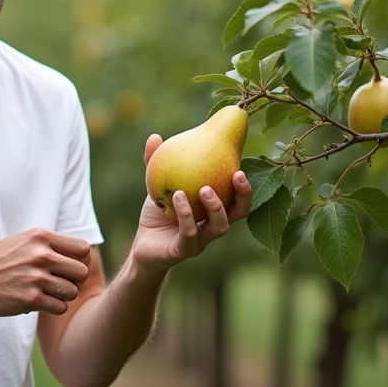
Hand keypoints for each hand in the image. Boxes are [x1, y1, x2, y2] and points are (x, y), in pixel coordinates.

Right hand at [0, 228, 90, 316]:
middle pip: (82, 272)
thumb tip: (81, 253)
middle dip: (74, 280)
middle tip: (60, 282)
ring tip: (49, 293)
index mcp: (40, 237)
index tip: (68, 267)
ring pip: (72, 292)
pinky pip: (60, 307)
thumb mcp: (22, 241)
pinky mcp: (30, 299)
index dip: (79, 260)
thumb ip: (48, 244)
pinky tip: (41, 302)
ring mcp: (35, 278)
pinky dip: (54, 307)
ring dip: (64, 295)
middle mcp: (40, 255)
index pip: (82, 249)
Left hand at [131, 133, 251, 272]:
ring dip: (215, 207)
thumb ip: (156, 163)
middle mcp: (212, 226)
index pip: (237, 197)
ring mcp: (200, 241)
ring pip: (219, 227)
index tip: (242, 164)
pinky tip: (178, 197)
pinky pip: (189, 234)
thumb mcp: (158, 185)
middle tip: (236, 174)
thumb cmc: (158, 213)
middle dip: (242, 195)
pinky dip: (185, 215)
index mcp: (214, 210)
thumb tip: (154, 136)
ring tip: (204, 189)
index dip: (244, 184)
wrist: (143, 245)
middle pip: (238, 213)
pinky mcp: (183, 250)